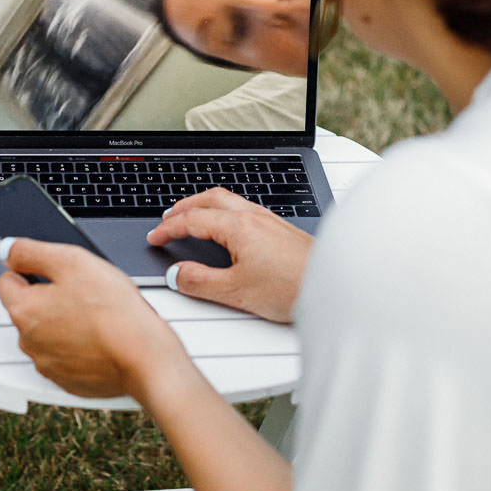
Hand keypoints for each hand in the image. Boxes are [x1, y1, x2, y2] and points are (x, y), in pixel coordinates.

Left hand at [0, 238, 187, 401]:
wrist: (144, 358)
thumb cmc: (114, 312)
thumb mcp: (73, 261)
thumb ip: (32, 252)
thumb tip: (7, 249)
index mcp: (23, 310)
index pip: (6, 280)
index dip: (31, 268)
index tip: (53, 270)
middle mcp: (28, 341)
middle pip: (28, 308)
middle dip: (49, 297)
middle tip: (83, 291)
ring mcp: (47, 364)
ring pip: (46, 332)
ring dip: (63, 322)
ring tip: (95, 315)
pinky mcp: (67, 380)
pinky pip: (64, 356)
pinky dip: (77, 346)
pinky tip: (99, 337)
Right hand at [147, 187, 312, 323]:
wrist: (335, 286)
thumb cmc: (292, 287)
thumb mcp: (235, 292)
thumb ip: (200, 282)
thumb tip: (177, 274)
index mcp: (238, 226)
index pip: (193, 219)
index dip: (169, 228)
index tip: (155, 236)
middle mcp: (255, 216)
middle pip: (211, 198)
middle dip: (185, 205)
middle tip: (168, 217)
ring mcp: (271, 220)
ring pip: (230, 201)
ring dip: (206, 206)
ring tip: (194, 218)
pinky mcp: (282, 230)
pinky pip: (245, 210)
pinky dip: (225, 212)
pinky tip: (228, 229)